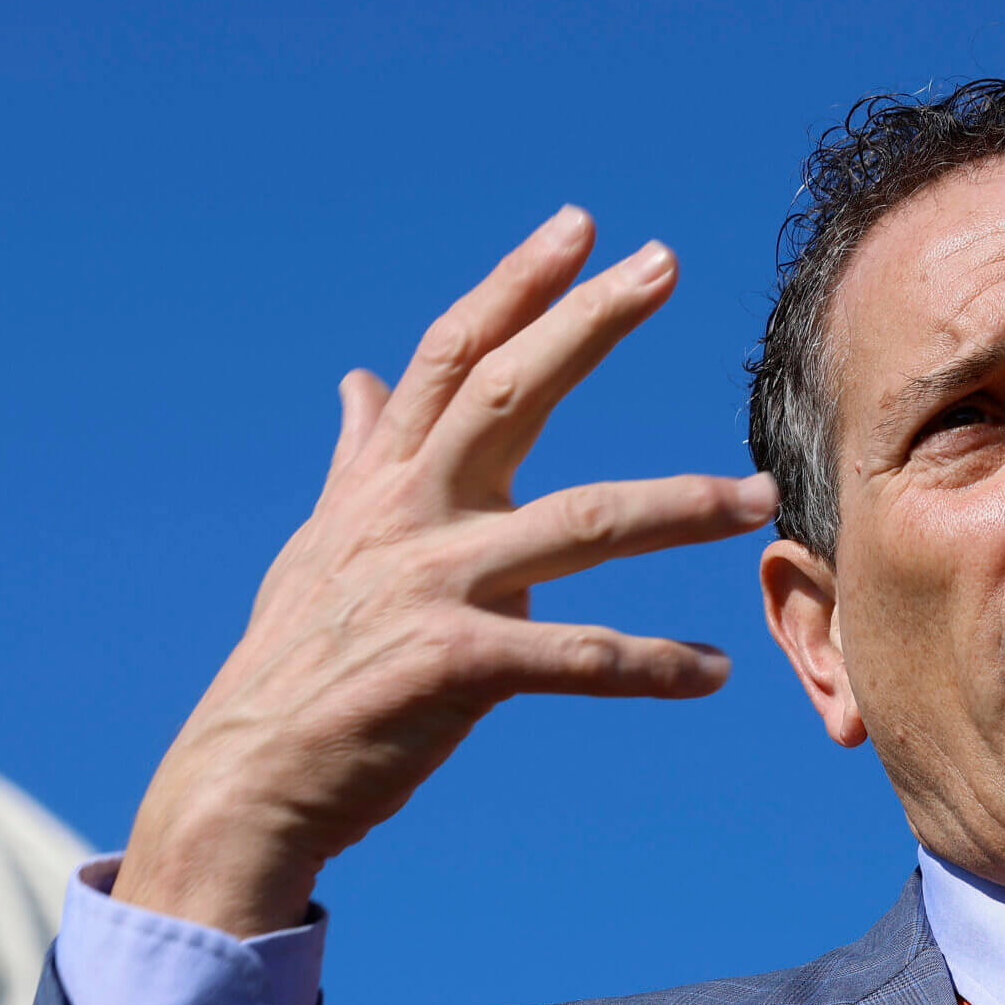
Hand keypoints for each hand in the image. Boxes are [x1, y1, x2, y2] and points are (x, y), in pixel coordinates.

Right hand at [112, 207, 779, 935]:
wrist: (246, 778)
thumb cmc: (296, 660)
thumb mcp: (321, 542)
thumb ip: (356, 458)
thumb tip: (354, 379)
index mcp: (383, 482)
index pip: (451, 358)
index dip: (514, 286)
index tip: (578, 226)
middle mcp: (406, 516)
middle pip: (508, 393)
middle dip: (588, 323)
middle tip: (664, 261)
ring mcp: (430, 587)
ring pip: (578, 525)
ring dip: (679, 507)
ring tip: (759, 499)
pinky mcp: (453, 668)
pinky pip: (574, 656)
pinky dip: (648, 665)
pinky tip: (711, 671)